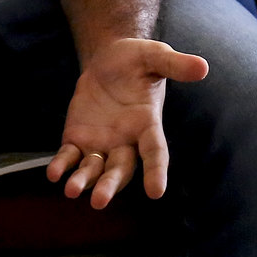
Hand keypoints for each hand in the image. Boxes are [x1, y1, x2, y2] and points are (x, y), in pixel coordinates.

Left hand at [46, 38, 208, 207]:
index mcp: (147, 125)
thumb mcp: (155, 56)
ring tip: (72, 190)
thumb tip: (203, 67)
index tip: (156, 192)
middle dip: (109, 186)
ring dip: (83, 182)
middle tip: (99, 200)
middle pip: (120, 170)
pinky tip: (53, 174)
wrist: (109, 58)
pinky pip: (70, 157)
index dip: (156, 172)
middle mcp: (126, 141)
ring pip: (94, 169)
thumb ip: (175, 64)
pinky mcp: (78, 139)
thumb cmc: (137, 59)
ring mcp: (101, 143)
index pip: (155, 152)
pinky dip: (62, 166)